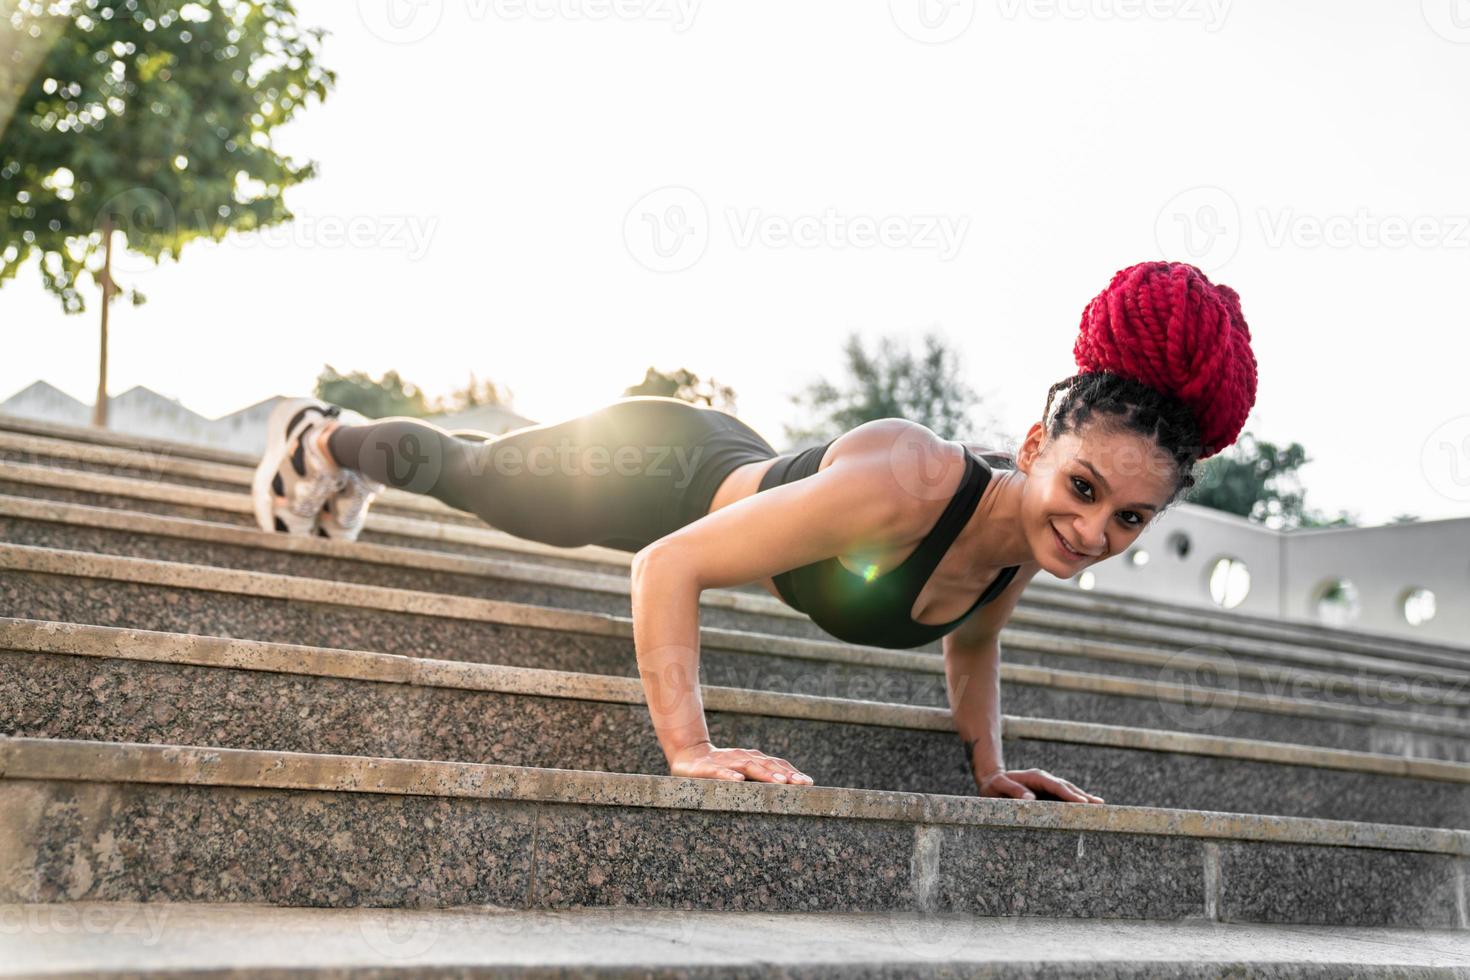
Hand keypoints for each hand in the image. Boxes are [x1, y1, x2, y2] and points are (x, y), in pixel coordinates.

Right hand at [667, 740, 813, 784]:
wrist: (688, 755)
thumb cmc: (720, 766)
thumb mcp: (742, 771)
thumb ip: (760, 776)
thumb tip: (788, 787)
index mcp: (753, 759)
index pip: (777, 764)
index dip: (793, 772)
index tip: (809, 783)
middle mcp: (743, 757)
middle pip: (767, 765)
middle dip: (786, 775)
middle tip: (802, 784)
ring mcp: (726, 761)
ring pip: (748, 767)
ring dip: (765, 774)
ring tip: (780, 783)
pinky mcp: (708, 768)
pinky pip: (720, 772)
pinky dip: (730, 775)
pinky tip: (738, 781)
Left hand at [976, 766, 1103, 803]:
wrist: (991, 780)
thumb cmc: (993, 785)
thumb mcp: (997, 785)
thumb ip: (1012, 790)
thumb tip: (1030, 799)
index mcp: (1034, 777)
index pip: (1055, 786)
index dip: (1069, 795)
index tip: (1082, 803)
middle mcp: (1044, 779)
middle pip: (1066, 787)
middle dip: (1082, 796)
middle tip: (1098, 806)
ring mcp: (1047, 785)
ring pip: (1068, 791)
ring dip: (1083, 797)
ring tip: (1099, 805)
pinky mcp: (1047, 792)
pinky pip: (1064, 796)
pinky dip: (1077, 800)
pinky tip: (1089, 805)